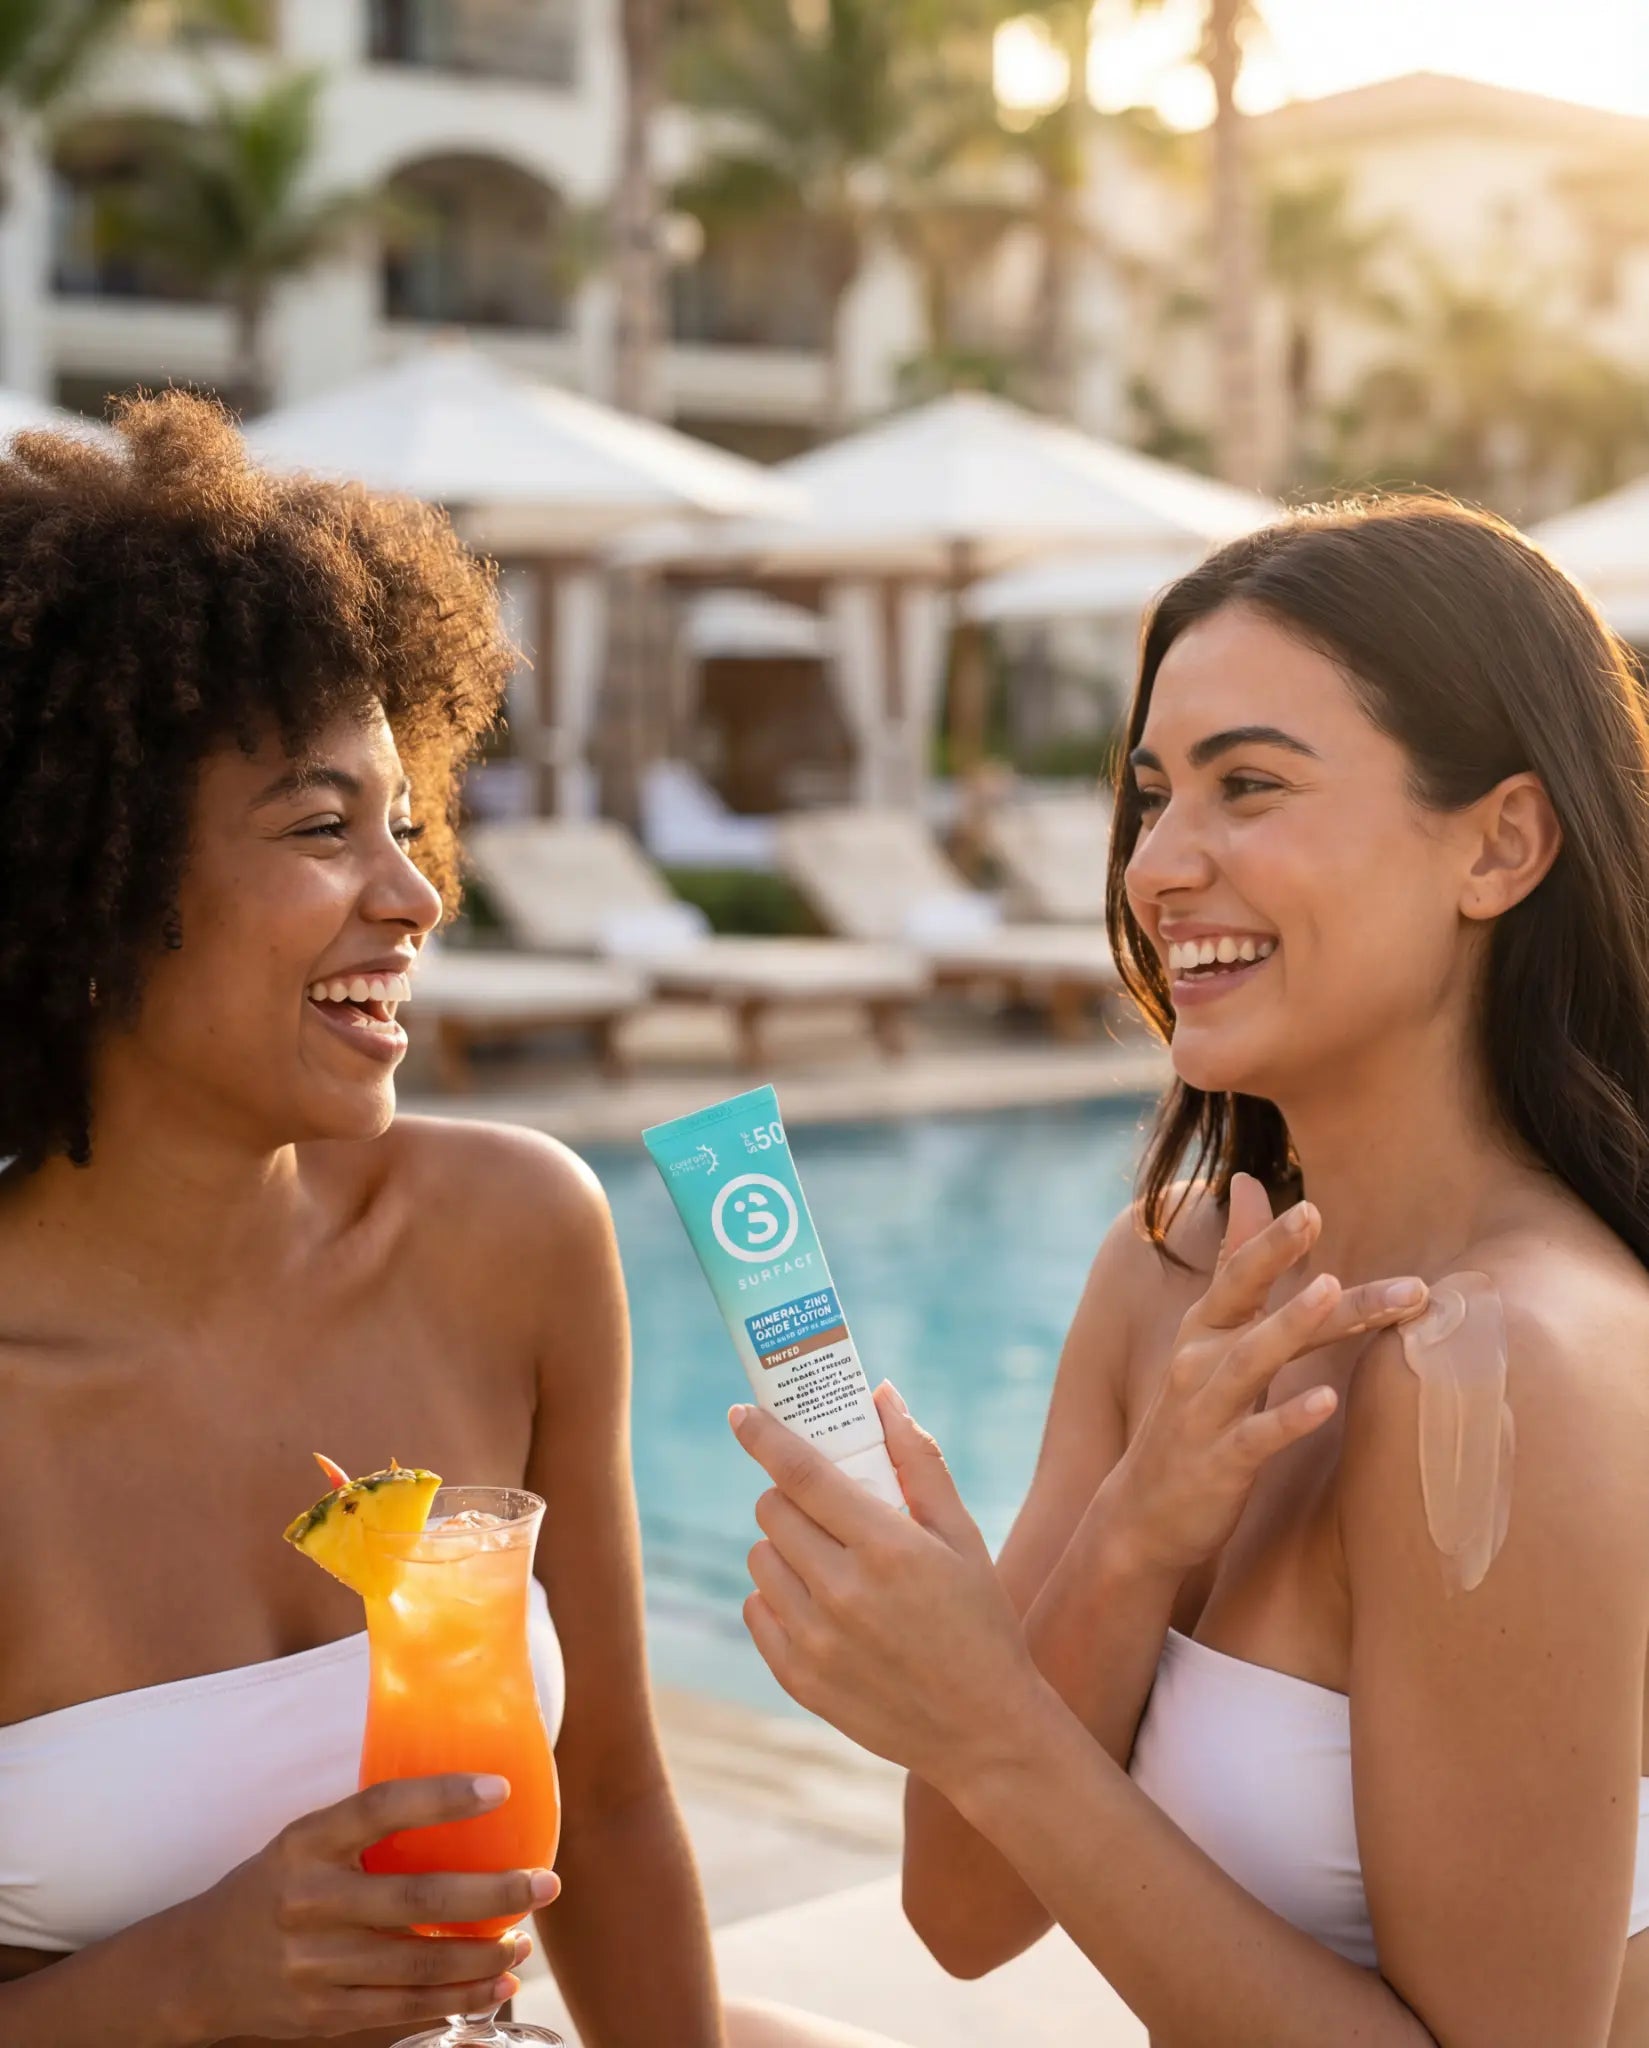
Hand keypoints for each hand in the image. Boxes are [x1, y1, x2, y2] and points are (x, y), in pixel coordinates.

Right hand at [178, 1774, 560, 2040]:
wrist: (197, 1968)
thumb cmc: (272, 1887)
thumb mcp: (303, 1841)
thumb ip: (364, 1828)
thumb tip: (465, 1799)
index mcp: (303, 1843)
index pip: (378, 1808)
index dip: (441, 1796)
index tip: (499, 1788)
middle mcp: (307, 1902)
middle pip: (416, 1901)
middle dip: (493, 1894)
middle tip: (545, 1883)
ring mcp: (312, 1965)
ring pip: (419, 1966)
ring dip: (484, 1956)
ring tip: (524, 1940)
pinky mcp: (320, 2014)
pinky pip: (403, 2009)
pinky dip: (457, 1999)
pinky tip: (496, 1985)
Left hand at [731, 1387, 1046, 1795]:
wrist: (983, 1730)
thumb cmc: (978, 1620)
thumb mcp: (962, 1535)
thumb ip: (918, 1460)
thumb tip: (881, 1394)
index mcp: (888, 1548)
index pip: (803, 1474)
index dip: (764, 1437)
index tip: (739, 1413)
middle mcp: (844, 1593)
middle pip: (773, 1511)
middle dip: (789, 1495)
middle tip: (822, 1508)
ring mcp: (816, 1641)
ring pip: (761, 1559)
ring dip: (784, 1547)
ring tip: (828, 1561)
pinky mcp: (799, 1680)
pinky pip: (756, 1611)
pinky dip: (777, 1597)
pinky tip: (818, 1603)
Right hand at [1101, 1173, 1427, 1578]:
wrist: (1143, 1518)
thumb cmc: (1197, 1418)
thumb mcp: (1215, 1337)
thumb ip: (1240, 1265)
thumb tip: (1248, 1181)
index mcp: (1205, 1330)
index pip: (1238, 1275)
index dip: (1271, 1241)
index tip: (1311, 1208)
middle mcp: (1200, 1361)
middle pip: (1245, 1302)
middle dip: (1277, 1257)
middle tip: (1315, 1217)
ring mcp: (1207, 1412)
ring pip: (1251, 1360)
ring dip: (1290, 1323)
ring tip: (1331, 1289)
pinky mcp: (1219, 1464)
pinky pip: (1258, 1436)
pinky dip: (1290, 1417)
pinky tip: (1327, 1400)